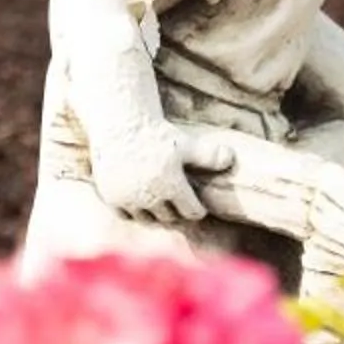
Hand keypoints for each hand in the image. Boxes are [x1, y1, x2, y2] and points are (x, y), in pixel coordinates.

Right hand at [89, 123, 236, 224]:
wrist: (120, 124)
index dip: (196, 209)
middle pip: (170, 218)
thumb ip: (208, 155)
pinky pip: (127, 215)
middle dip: (176, 212)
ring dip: (155, 214)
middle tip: (179, 204)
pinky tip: (140, 202)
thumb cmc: (156, 133)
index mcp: (172, 186)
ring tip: (160, 203)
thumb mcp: (186, 143)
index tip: (196, 204)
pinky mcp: (111, 198)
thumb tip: (231, 159)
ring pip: (148, 219)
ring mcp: (129, 199)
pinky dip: (134, 212)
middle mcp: (150, 196)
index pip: (191, 212)